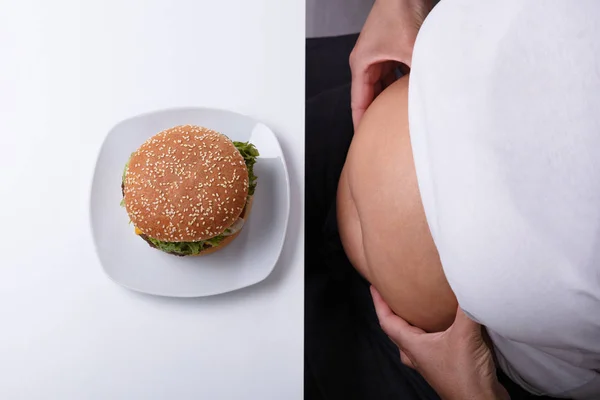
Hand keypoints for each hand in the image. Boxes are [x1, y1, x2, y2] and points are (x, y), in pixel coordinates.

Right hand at [350, 0, 431, 127]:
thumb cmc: (400, 9)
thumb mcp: (412, 49)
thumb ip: (420, 76)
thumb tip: (432, 99)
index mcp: (362, 64)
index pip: (359, 102)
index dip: (362, 123)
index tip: (364, 142)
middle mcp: (369, 61)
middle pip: (372, 96)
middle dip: (380, 114)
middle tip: (388, 136)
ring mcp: (382, 55)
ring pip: (386, 86)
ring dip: (395, 99)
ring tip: (403, 120)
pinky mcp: (395, 49)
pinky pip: (397, 74)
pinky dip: (406, 85)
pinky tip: (417, 95)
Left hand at [371, 286, 509, 399]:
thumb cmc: (466, 377)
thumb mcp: (465, 335)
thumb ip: (465, 308)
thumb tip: (466, 285)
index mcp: (413, 346)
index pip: (386, 321)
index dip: (378, 303)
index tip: (374, 287)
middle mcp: (417, 355)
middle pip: (396, 330)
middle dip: (393, 311)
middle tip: (394, 294)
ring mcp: (430, 362)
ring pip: (412, 339)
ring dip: (412, 323)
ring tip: (416, 308)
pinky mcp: (445, 366)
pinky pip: (430, 344)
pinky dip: (430, 332)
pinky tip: (444, 326)